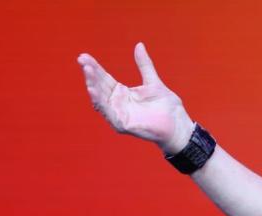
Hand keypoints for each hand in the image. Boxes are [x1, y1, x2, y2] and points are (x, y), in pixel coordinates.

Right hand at [77, 42, 194, 153]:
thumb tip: (139, 45)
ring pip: (101, 99)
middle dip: (91, 73)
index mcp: (122, 93)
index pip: (104, 78)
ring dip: (93, 85)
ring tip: (87, 71)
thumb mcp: (153, 82)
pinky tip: (93, 90)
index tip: (84, 56)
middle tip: (82, 60)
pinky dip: (100, 102)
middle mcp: (117, 103)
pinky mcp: (123, 125)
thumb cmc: (167, 107)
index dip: (94, 67)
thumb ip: (144, 65)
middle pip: (100, 86)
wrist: (179, 125)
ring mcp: (119, 114)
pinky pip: (109, 113)